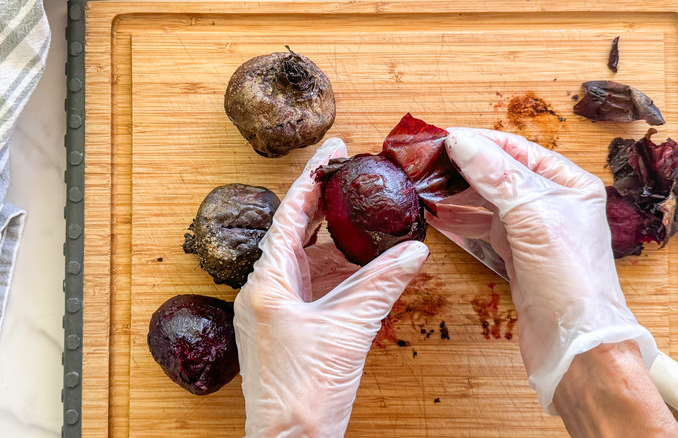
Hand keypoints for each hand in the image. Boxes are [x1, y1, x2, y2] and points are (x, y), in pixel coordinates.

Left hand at [234, 138, 429, 436]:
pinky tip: (358, 265)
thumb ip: (381, 285)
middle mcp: (264, 292)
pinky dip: (334, 271)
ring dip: (333, 240)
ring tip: (361, 216)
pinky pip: (310, 286)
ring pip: (304, 261)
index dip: (311, 178)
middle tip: (349, 175)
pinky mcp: (285, 327)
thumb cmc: (305, 395)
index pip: (290, 216)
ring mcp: (273, 310)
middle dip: (323, 204)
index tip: (333, 150)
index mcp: (267, 284)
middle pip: (295, 233)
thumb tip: (413, 250)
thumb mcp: (349, 330)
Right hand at [426, 128, 656, 412]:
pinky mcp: (517, 254)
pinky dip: (460, 219)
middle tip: (424, 164)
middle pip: (499, 172)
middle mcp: (552, 202)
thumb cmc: (569, 281)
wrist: (574, 344)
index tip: (439, 140)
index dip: (476, 142)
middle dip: (462, 168)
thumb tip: (460, 141)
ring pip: (487, 200)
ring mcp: (533, 229)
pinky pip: (483, 226)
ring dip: (456, 193)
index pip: (515, 149)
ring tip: (425, 188)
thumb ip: (496, 176)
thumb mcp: (532, 217)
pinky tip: (438, 216)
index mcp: (568, 184)